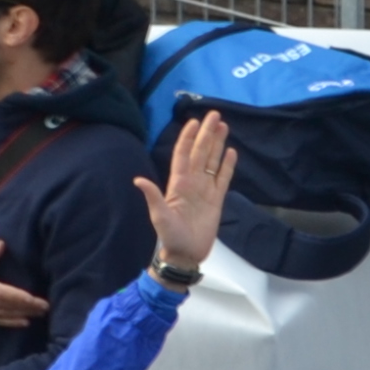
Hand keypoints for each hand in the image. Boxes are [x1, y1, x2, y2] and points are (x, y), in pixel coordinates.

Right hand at [0, 238, 50, 325]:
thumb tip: (1, 245)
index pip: (2, 293)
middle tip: (45, 307)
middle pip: (7, 305)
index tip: (34, 299)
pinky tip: (24, 322)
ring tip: (40, 314)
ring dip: (23, 314)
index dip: (19, 297)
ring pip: (4, 315)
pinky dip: (11, 323)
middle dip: (28, 307)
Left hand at [135, 109, 233, 272]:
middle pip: (200, 152)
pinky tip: (231, 152)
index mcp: (178, 183)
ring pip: (212, 161)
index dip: (188, 138)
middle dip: (207, 134)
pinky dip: (227, 165)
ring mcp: (205, 190)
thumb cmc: (170, 236)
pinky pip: (223, 178)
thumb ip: (153, 196)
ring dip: (217, 144)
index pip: (183, 154)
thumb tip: (138, 180)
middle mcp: (192, 182)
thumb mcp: (159, 216)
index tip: (194, 122)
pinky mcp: (217, 200)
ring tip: (224, 126)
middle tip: (215, 115)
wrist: (185, 254)